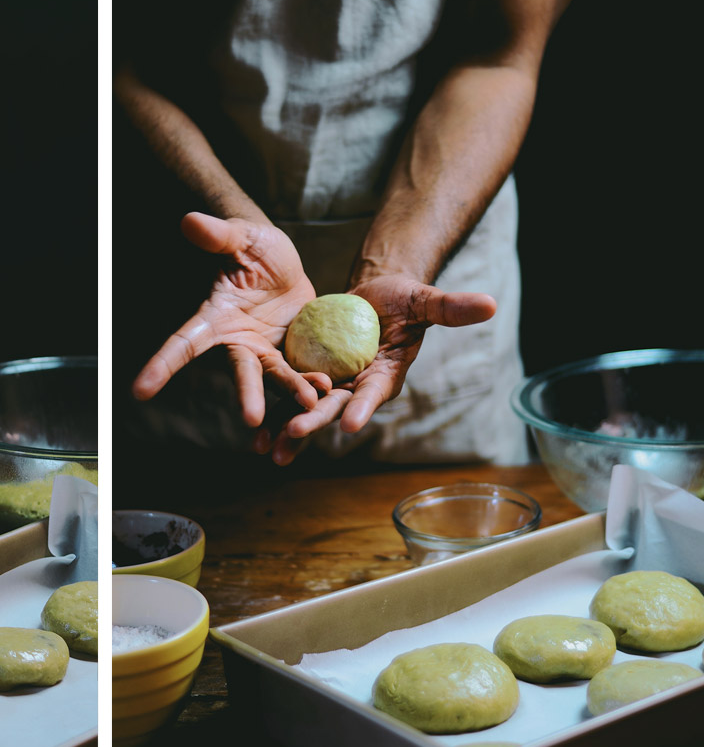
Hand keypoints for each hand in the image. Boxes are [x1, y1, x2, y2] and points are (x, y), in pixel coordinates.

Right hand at [132, 212, 330, 426]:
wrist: (284, 265)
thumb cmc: (253, 248)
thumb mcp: (240, 238)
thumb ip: (218, 236)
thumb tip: (190, 220)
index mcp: (215, 319)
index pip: (183, 343)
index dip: (162, 365)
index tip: (139, 391)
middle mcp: (237, 343)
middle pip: (240, 372)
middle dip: (246, 395)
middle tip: (251, 417)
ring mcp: (266, 352)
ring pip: (276, 379)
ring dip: (291, 392)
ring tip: (310, 399)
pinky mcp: (293, 356)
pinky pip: (302, 374)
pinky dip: (313, 385)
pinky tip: (329, 391)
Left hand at [255, 274, 496, 464]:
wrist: (373, 297)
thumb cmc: (403, 299)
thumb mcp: (425, 300)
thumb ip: (451, 307)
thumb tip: (491, 304)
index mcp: (385, 376)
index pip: (374, 393)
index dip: (365, 407)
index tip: (353, 422)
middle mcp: (357, 388)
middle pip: (334, 407)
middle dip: (315, 421)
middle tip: (294, 434)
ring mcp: (331, 385)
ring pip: (308, 409)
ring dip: (289, 429)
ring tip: (270, 449)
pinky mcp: (307, 377)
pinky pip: (287, 396)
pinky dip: (273, 411)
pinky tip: (255, 433)